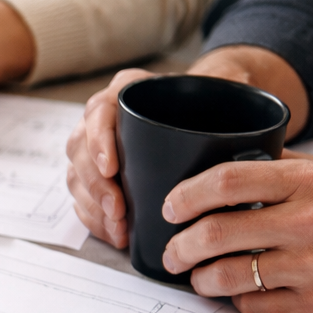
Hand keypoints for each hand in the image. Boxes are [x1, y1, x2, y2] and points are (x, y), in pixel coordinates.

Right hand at [66, 47, 312, 249]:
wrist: (210, 111)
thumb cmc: (212, 98)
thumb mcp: (220, 83)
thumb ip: (226, 80)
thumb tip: (235, 84)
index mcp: (127, 90)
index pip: (98, 112)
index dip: (98, 142)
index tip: (111, 169)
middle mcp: (104, 116)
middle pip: (79, 149)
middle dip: (95, 185)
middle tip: (116, 211)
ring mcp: (96, 147)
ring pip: (77, 177)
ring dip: (94, 206)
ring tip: (118, 229)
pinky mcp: (98, 176)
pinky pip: (83, 198)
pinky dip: (96, 219)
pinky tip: (115, 233)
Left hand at [159, 154, 312, 312]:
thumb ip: (284, 170)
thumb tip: (227, 164)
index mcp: (311, 182)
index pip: (226, 181)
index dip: (185, 195)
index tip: (170, 207)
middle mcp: (311, 222)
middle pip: (214, 233)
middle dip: (179, 247)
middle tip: (173, 253)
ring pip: (228, 277)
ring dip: (201, 280)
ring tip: (199, 278)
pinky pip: (255, 309)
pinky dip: (239, 303)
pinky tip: (241, 295)